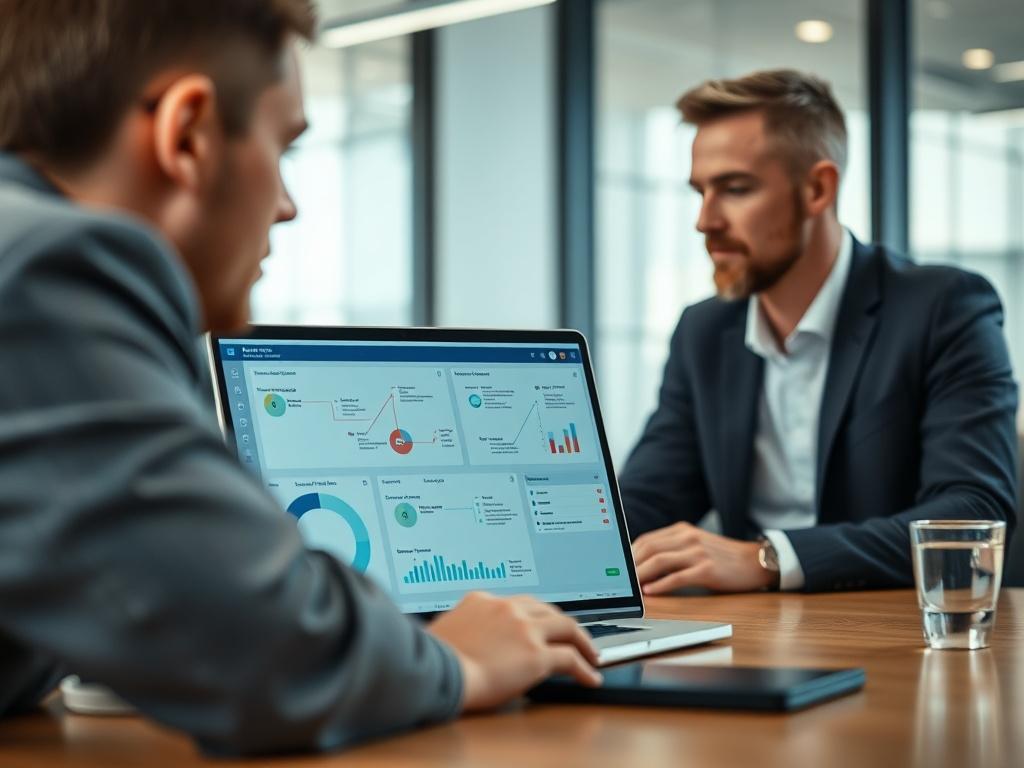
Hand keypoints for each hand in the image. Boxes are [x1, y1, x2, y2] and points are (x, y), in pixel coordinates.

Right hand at [427, 592, 601, 711]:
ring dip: (581, 640)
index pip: (517, 603)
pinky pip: (569, 658)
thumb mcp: (447, 630)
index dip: (534, 615)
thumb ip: (466, 627)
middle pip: (546, 609)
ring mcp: (524, 629)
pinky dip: (584, 667)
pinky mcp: (536, 654)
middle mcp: (507, 608)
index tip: (540, 624)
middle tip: (572, 635)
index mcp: (483, 600)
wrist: (437, 674)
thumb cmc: (434, 660)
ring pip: (566, 626)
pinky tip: (590, 676)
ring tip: (590, 654)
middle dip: (561, 623)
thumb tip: (471, 639)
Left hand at [632, 522, 773, 593]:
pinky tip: (650, 592)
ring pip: (659, 561)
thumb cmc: (722, 557)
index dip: (629, 554)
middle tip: (620, 580)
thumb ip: (673, 548)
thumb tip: (643, 563)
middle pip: (649, 548)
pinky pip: (677, 577)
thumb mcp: (695, 545)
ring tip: (630, 587)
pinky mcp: (707, 569)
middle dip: (631, 565)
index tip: (618, 568)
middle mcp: (688, 538)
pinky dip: (660, 585)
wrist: (755, 561)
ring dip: (641, 575)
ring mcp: (698, 553)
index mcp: (682, 530)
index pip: (647, 539)